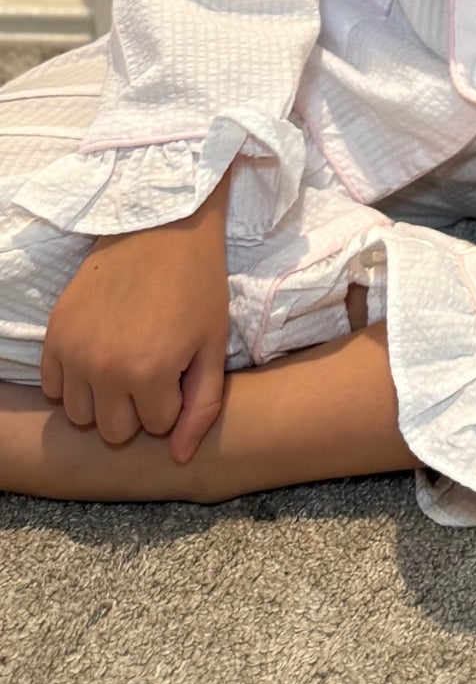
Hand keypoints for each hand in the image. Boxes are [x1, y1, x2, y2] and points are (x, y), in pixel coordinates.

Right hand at [40, 172, 232, 461]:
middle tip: (154, 367)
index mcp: (149, 372)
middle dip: (139, 407)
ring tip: (126, 361)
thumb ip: (202, 407)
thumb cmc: (197, 283)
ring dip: (104, 398)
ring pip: (81, 415)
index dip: (174, 398)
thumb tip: (180, 458)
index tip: (181, 366)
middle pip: (114, 430)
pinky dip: (74, 380)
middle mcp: (103, 368)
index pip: (157, 427)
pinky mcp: (55, 334)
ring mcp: (73, 351)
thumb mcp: (213, 345)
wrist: (163, 226)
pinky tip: (99, 353)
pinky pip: (53, 388)